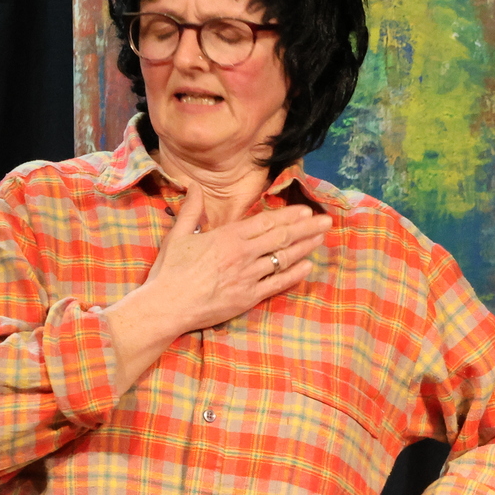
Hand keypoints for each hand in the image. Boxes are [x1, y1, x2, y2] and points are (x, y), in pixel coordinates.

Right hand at [104, 196, 332, 388]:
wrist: (167, 307)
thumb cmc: (170, 272)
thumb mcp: (178, 235)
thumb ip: (191, 210)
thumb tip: (195, 187)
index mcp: (228, 237)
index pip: (266, 222)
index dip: (289, 215)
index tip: (305, 210)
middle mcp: (243, 254)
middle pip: (282, 237)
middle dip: (306, 227)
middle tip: (326, 221)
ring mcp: (248, 277)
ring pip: (284, 258)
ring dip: (306, 247)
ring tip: (322, 238)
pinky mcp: (249, 298)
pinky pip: (277, 284)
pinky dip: (294, 274)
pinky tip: (308, 266)